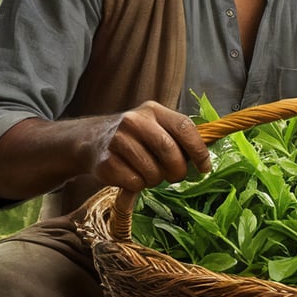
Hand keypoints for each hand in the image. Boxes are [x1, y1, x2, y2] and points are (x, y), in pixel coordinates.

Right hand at [91, 101, 211, 192]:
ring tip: (148, 173)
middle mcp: (135, 121)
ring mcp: (118, 140)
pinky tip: (131, 176)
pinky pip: (135, 182)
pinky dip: (138, 185)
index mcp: (154, 110)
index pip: (184, 127)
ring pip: (152, 172)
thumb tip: (205, 158)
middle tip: (175, 176)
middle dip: (178, 171)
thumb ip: (178, 137)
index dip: (199, 150)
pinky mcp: (106, 162)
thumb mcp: (155, 127)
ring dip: (156, 179)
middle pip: (170, 151)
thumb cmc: (135, 137)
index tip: (204, 167)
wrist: (91, 140)